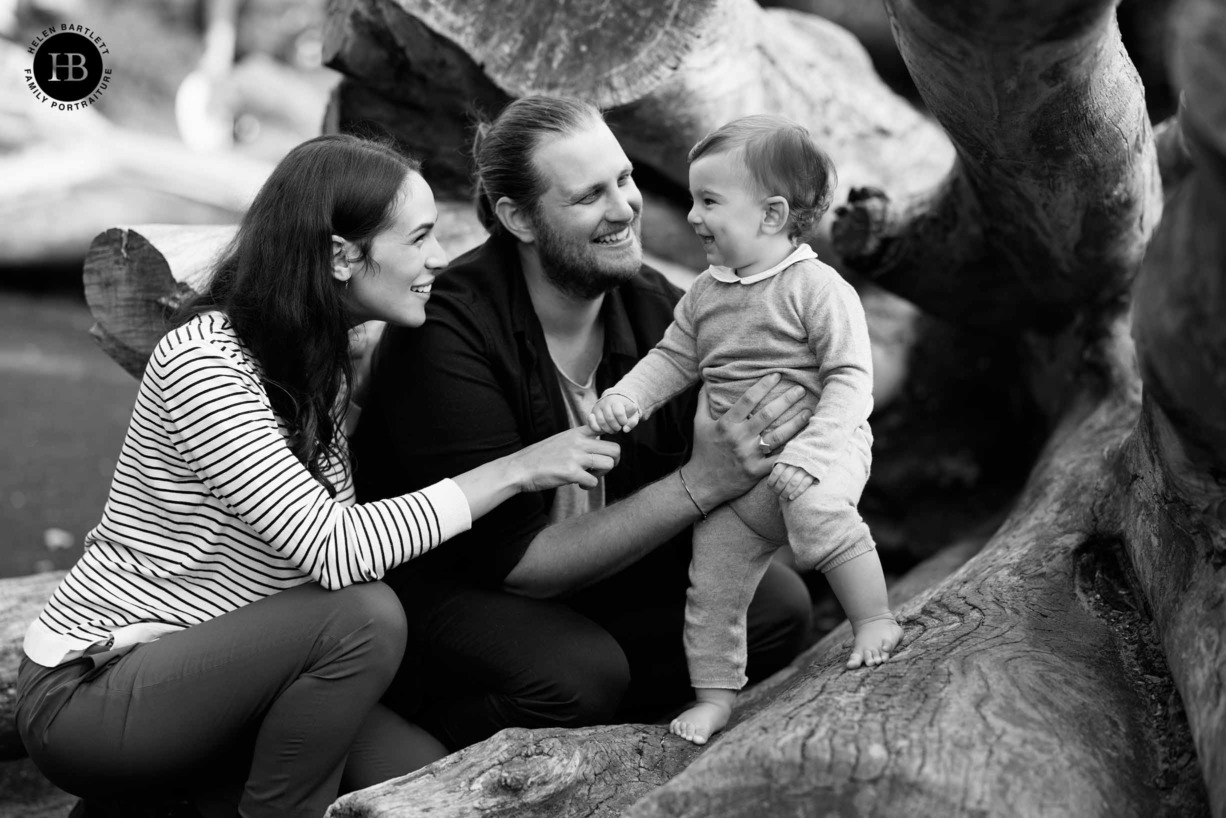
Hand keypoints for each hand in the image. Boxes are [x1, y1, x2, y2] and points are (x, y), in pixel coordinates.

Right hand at [510, 426, 620, 491]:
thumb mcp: (561, 440)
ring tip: (589, 477)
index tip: (603, 451)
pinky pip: (594, 481)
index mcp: (576, 433)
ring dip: (602, 474)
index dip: (609, 441)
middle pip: (614, 449)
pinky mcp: (571, 473)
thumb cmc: (539, 457)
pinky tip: (579, 485)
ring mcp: (575, 457)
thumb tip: (596, 447)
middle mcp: (579, 442)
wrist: (520, 468)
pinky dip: (589, 485)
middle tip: (600, 469)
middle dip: (612, 462)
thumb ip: (578, 440)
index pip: (604, 428)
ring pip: (609, 464)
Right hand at [588, 393, 639, 433]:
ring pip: (601, 422)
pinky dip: (598, 429)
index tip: (624, 421)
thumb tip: (625, 430)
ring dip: (608, 429)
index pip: (619, 413)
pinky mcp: (592, 413)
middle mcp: (605, 403)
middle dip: (616, 427)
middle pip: (610, 418)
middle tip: (619, 427)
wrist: (614, 401)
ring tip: (613, 429)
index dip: (623, 421)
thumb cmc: (624, 409)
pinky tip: (604, 429)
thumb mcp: (632, 414)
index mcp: (616, 401)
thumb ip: (632, 422)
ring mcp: (597, 408)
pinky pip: (592, 424)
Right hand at [684, 373, 811, 508]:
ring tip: (808, 412)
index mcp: (726, 424)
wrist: (701, 484)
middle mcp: (739, 438)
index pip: (748, 400)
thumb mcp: (699, 424)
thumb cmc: (702, 451)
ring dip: (795, 423)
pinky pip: (778, 460)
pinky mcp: (756, 471)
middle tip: (800, 390)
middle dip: (786, 400)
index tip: (777, 375)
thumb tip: (705, 381)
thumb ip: (703, 402)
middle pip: (767, 415)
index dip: (764, 386)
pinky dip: (791, 452)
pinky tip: (805, 442)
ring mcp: (749, 455)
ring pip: (777, 436)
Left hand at [768, 463, 814, 499]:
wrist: (813, 458)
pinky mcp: (813, 475)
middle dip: (778, 489)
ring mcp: (805, 469)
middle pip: (784, 478)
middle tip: (777, 494)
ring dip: (786, 492)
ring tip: (783, 498)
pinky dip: (797, 492)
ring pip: (793, 483)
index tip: (769, 487)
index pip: (777, 471)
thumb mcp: (786, 462)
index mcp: (787, 460)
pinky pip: (804, 485)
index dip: (772, 480)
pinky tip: (791, 498)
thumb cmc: (795, 464)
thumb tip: (769, 485)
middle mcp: (795, 464)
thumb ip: (779, 470)